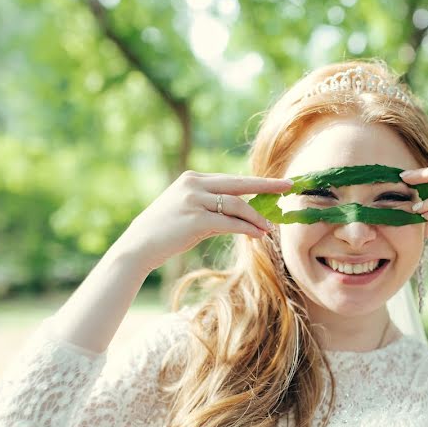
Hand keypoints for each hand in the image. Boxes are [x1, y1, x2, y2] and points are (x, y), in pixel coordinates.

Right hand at [117, 171, 292, 272]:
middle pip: (239, 183)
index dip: (256, 182)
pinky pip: (229, 222)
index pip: (231, 179)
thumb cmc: (164, 233)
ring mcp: (193, 200)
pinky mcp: (195, 219)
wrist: (138, 247)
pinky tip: (258, 235)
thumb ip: (210, 206)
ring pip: (236, 205)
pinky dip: (246, 228)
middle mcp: (193, 184)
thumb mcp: (187, 211)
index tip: (278, 183)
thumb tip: (241, 212)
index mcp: (192, 179)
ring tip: (269, 228)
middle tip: (289, 187)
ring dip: (256, 218)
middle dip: (267, 186)